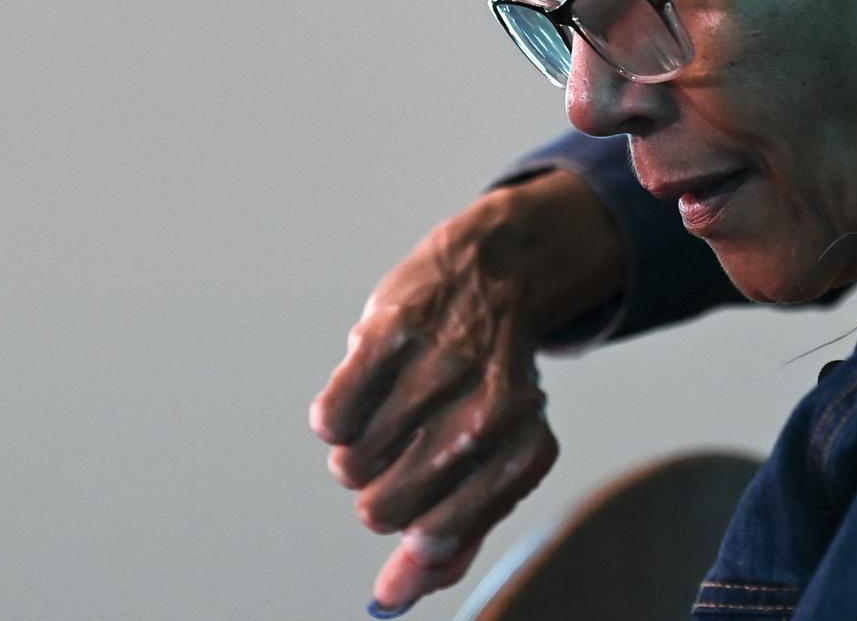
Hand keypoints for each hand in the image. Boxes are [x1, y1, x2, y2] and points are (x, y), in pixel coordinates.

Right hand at [309, 170, 624, 613]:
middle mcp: (490, 408)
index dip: (415, 534)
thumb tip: (391, 602)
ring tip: (386, 417)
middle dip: (378, 495)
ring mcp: (440, 365)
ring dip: (356, 453)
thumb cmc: (488, 381)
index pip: (442, 536)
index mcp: (523, 446)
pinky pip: (333, 416)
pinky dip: (336, 417)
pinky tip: (362, 394)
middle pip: (385, 509)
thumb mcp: (491, 459)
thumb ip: (449, 540)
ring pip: (352, 464)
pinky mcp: (391, 329)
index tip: (415, 512)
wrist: (498, 270)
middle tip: (400, 457)